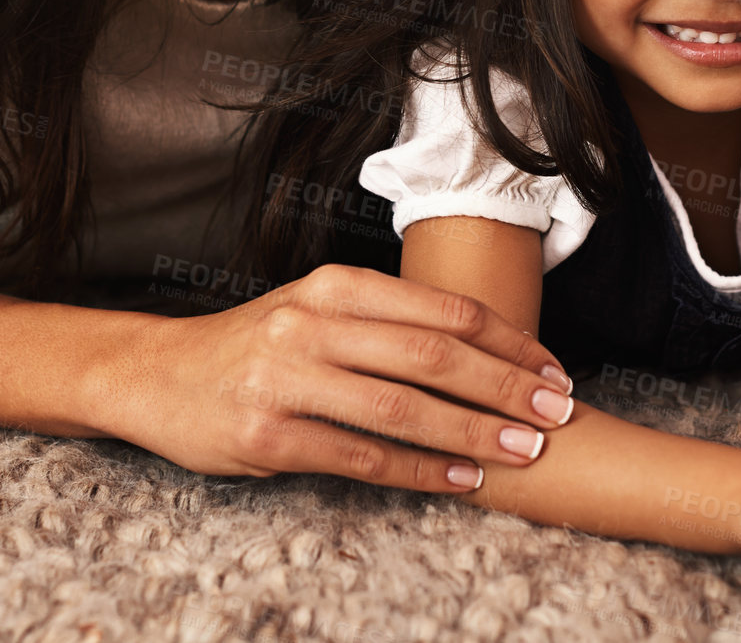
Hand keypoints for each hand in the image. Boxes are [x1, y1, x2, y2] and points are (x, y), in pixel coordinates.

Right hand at [93, 263, 575, 489]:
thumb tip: (488, 349)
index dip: (508, 341)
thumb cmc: (262, 341)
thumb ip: (390, 320)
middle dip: (504, 386)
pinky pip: (359, 457)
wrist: (161, 374)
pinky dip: (418, 472)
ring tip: (523, 451)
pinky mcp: (267, 435)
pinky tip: (460, 481)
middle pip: (434, 356)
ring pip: (402, 408)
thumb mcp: (321, 307)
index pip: (445, 310)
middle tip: (555, 413)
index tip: (551, 369)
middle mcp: (314, 323)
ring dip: (472, 434)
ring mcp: (287, 379)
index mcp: (339, 284)